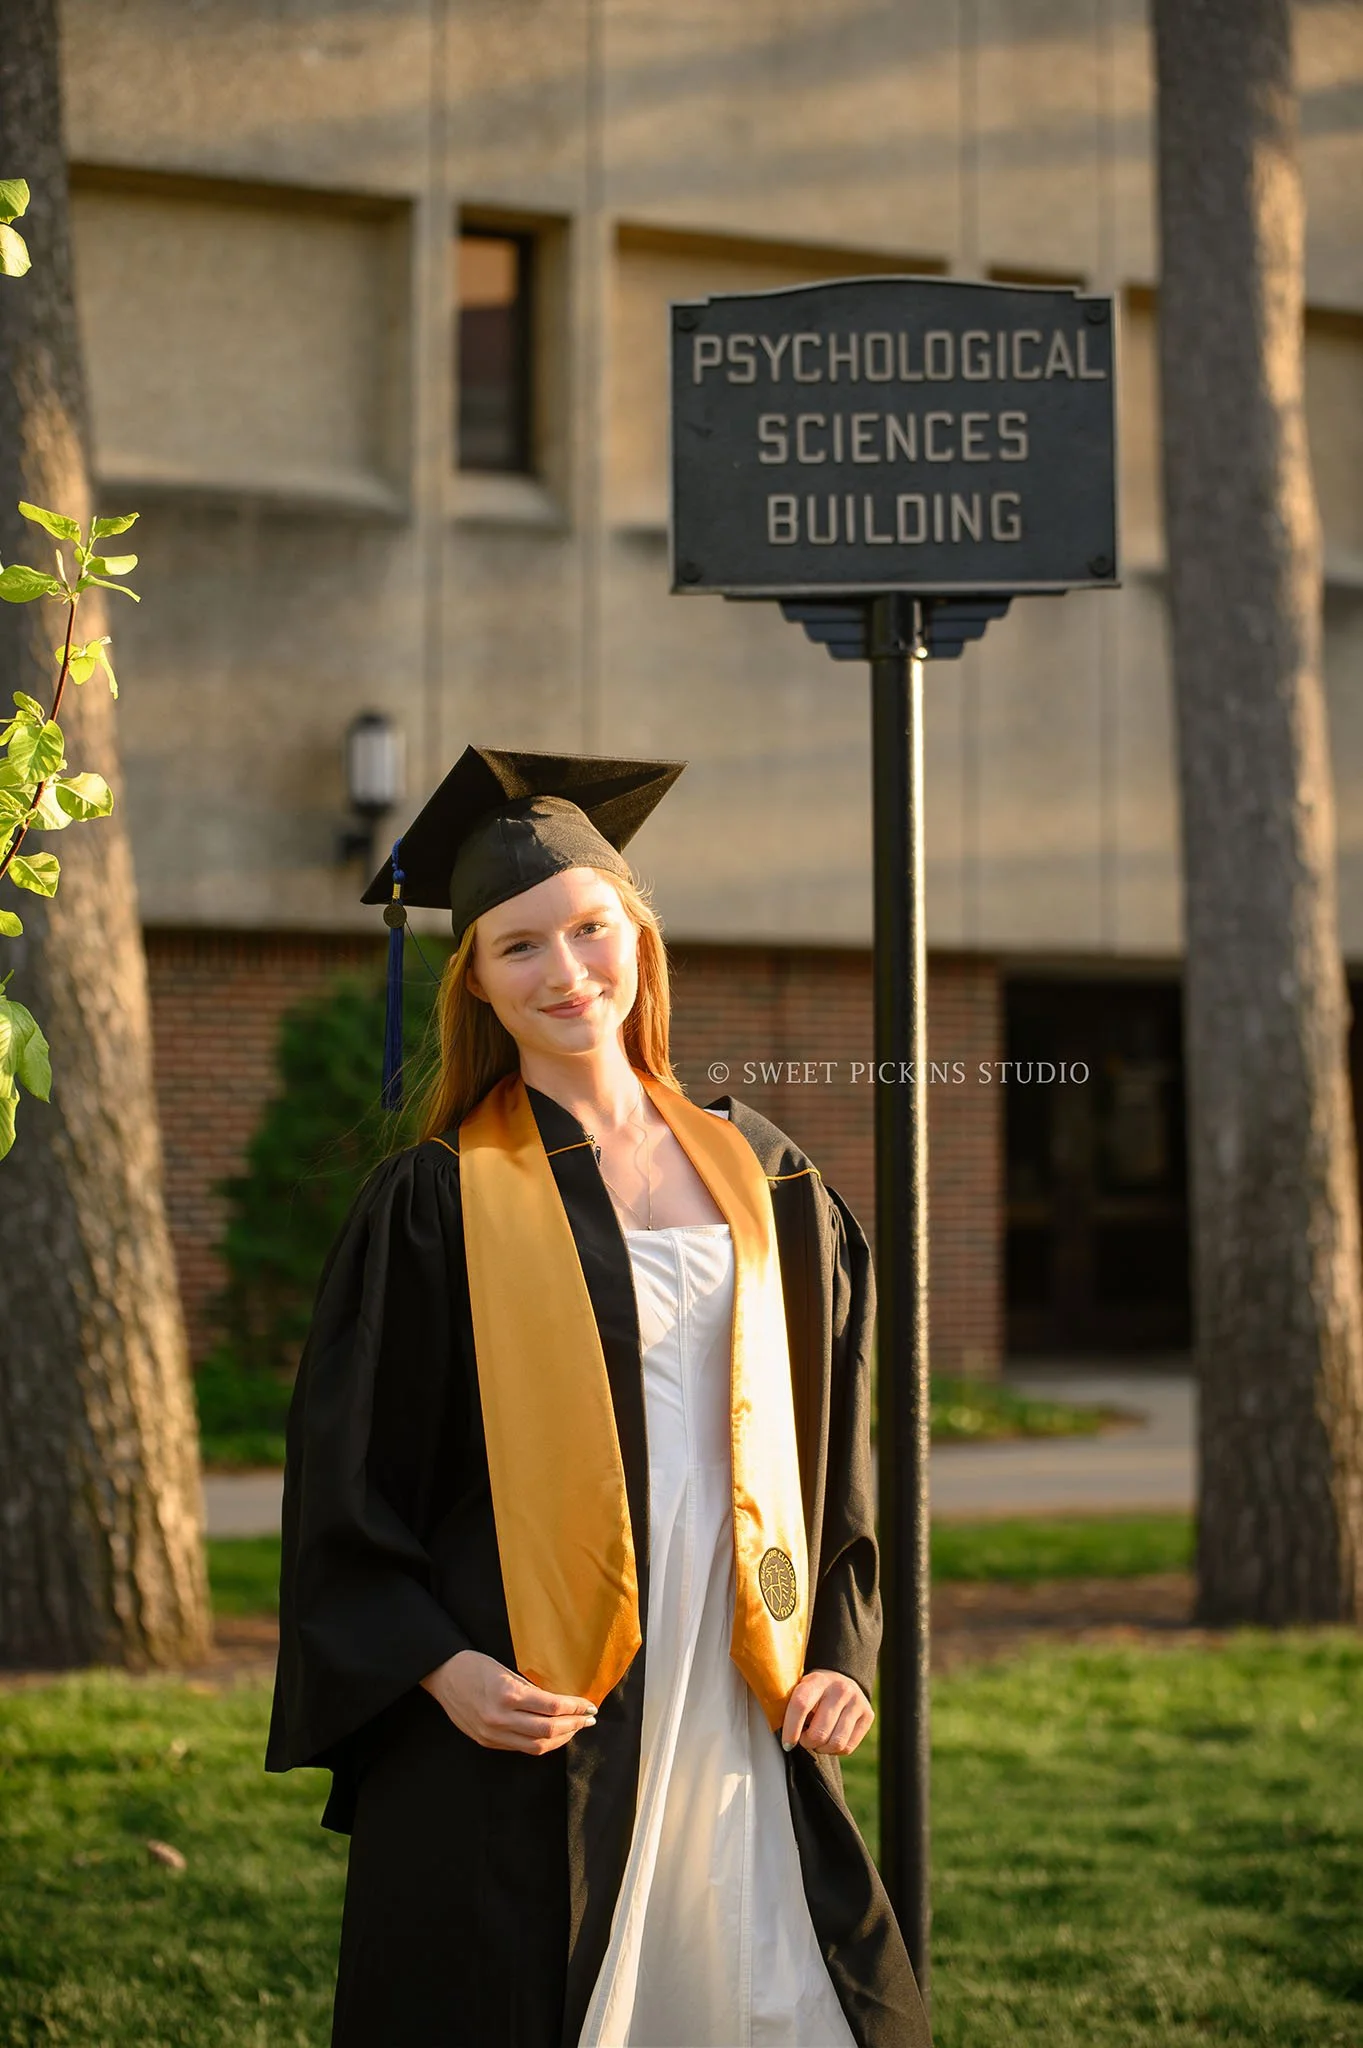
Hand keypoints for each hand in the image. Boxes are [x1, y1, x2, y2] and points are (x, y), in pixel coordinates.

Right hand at [421, 1649, 597, 1753]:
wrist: (443, 1676)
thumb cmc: (476, 1665)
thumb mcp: (507, 1671)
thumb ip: (531, 1691)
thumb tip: (561, 1704)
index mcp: (508, 1694)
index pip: (552, 1707)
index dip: (575, 1708)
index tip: (590, 1705)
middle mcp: (501, 1718)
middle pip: (548, 1731)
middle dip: (574, 1725)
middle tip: (589, 1718)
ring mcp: (493, 1734)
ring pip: (536, 1746)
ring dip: (561, 1739)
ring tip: (575, 1728)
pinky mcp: (487, 1742)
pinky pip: (521, 1748)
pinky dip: (541, 1743)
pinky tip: (552, 1735)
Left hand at [780, 1668, 873, 1756]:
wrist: (842, 1678)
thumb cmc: (814, 1690)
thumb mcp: (800, 1689)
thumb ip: (791, 1707)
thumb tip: (783, 1735)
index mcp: (817, 1680)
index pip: (801, 1705)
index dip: (791, 1728)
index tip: (787, 1743)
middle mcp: (840, 1689)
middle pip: (819, 1732)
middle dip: (807, 1743)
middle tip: (803, 1739)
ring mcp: (857, 1702)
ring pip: (835, 1743)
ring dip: (821, 1749)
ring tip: (816, 1740)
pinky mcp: (868, 1715)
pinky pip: (848, 1747)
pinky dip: (835, 1750)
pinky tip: (830, 1739)